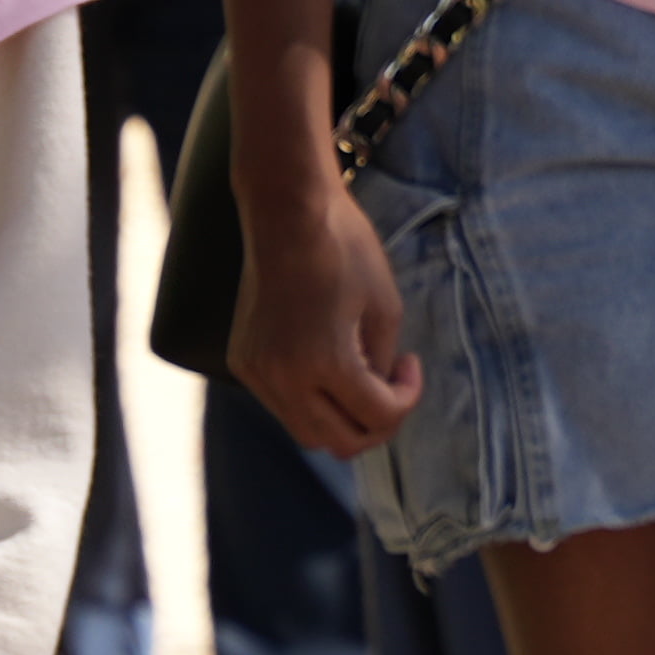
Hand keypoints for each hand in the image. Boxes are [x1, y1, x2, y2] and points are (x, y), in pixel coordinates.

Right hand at [232, 141, 419, 459]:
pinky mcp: (243, 360)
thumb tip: (377, 399)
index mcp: (325, 361)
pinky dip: (311, 401)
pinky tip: (329, 366)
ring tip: (363, 379)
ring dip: (341, 419)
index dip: (407, 398)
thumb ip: (382, 364)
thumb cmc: (344, 249)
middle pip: (338, 442)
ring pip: (306, 431)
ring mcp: (256, 371)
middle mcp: (283, 376)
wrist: (287, 212)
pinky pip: (281, 404)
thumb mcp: (385, 308)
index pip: (377, 416)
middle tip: (393, 390)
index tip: (411, 362)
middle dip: (375, 425)